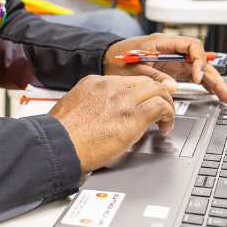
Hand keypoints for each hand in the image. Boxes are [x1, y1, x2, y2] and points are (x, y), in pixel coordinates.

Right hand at [49, 75, 174, 173]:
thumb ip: (90, 105)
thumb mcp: (72, 108)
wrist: (58, 145)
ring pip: (157, 90)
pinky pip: (160, 107)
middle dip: (157, 94)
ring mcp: (122, 99)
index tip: (143, 101)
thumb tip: (100, 115)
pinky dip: (168, 115)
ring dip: (166, 104)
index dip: (139, 92)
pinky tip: (165, 126)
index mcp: (94, 83)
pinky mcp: (132, 116)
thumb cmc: (60, 135)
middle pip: (145, 81)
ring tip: (165, 119)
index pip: (127, 81)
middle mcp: (110, 86)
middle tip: (161, 108)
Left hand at [104, 34, 226, 102]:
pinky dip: (203, 84)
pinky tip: (213, 93)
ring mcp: (173, 60)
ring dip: (213, 82)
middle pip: (199, 61)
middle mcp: (172, 51)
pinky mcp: (172, 70)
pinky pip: (192, 75)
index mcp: (163, 43)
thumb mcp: (133, 68)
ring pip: (199, 69)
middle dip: (214, 76)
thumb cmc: (118, 58)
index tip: (196, 77)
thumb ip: (153, 75)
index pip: (191, 46)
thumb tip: (172, 86)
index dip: (197, 61)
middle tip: (226, 93)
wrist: (107, 58)